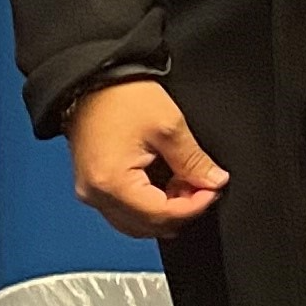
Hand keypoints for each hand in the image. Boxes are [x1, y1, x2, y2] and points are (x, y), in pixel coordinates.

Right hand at [66, 81, 228, 239]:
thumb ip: (193, 160)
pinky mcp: (93, 185)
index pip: (160, 214)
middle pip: (147, 224)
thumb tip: (214, 181)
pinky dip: (148, 204)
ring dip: (165, 211)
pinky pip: (124, 210)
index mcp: (111, 183)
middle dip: (180, 211)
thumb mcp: (169, 125)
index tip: (214, 191)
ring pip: (135, 222)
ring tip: (186, 184)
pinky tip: (166, 186)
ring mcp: (91, 192)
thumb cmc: (122, 97)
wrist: (91, 81)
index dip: (193, 207)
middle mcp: (96, 195)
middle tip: (203, 187)